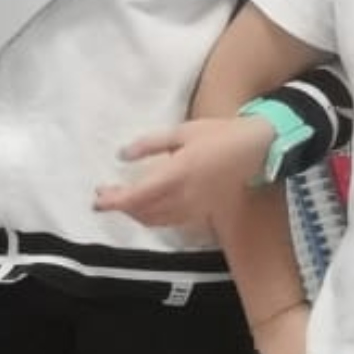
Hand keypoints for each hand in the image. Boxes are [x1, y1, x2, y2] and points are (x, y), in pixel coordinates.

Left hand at [94, 114, 278, 229]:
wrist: (256, 149)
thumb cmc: (218, 134)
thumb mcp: (181, 131)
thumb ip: (149, 144)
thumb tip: (121, 155)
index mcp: (176, 173)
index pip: (136, 196)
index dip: (114, 201)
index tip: (97, 199)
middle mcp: (183, 196)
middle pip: (142, 211)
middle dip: (121, 207)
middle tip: (105, 196)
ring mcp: (194, 207)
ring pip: (155, 220)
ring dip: (135, 214)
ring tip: (122, 201)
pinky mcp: (203, 212)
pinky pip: (171, 221)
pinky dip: (153, 218)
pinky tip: (147, 208)